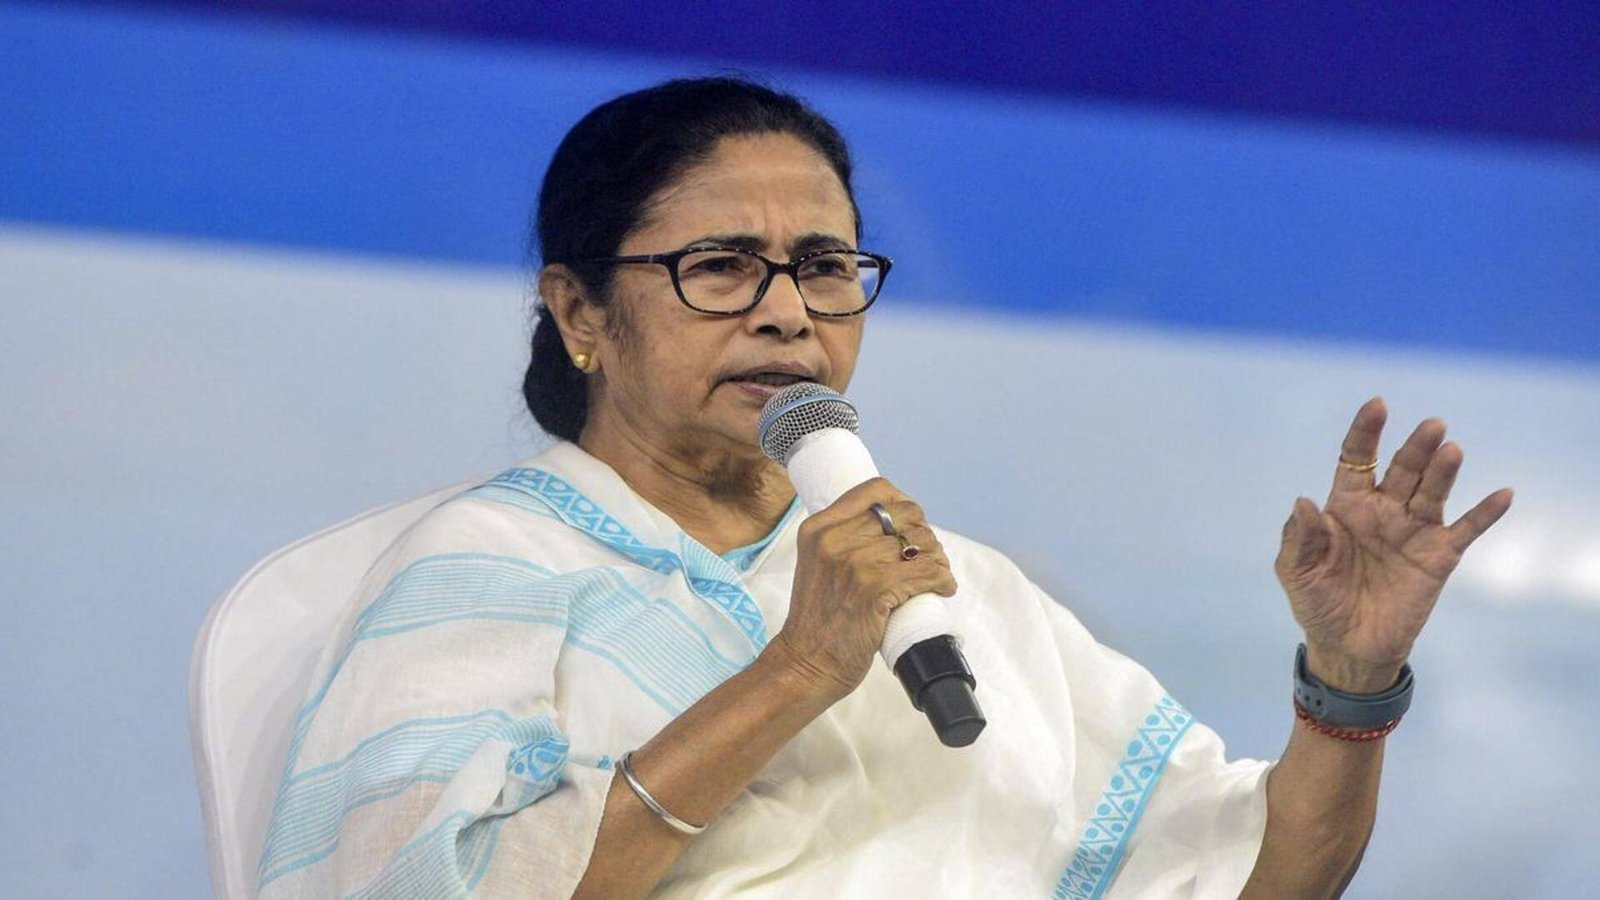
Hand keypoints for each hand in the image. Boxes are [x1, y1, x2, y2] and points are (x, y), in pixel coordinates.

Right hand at [765, 478, 957, 703]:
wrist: (805, 663)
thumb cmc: (817, 620)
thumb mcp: (817, 564)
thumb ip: (843, 541)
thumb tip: (893, 529)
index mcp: (818, 528)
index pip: (874, 490)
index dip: (903, 502)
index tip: (912, 524)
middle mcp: (834, 539)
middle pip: (904, 514)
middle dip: (925, 534)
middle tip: (928, 556)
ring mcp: (855, 563)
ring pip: (920, 543)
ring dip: (938, 559)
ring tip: (936, 575)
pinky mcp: (875, 590)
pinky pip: (928, 572)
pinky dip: (943, 579)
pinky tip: (943, 588)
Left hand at [1275, 398, 1512, 691]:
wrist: (1347, 647)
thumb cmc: (1317, 603)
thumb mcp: (1297, 570)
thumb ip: (1301, 536)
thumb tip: (1303, 501)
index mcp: (1346, 505)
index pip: (1357, 458)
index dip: (1366, 431)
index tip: (1378, 406)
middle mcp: (1383, 510)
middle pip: (1402, 469)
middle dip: (1416, 447)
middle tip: (1432, 426)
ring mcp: (1413, 530)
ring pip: (1432, 491)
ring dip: (1443, 471)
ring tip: (1451, 450)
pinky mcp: (1438, 557)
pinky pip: (1466, 529)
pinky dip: (1485, 512)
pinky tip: (1503, 494)